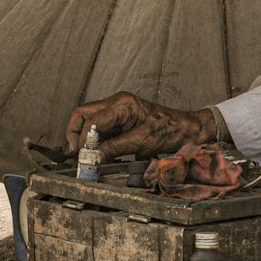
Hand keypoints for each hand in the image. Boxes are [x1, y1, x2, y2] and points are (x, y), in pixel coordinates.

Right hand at [65, 91, 214, 160]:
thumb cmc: (168, 131)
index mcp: (122, 104)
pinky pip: (100, 128)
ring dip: (84, 138)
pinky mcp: (120, 121)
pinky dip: (94, 140)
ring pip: (89, 121)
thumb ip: (113, 148)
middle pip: (84, 114)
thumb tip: (91, 157)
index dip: (81, 138)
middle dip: (75, 133)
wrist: (185, 131)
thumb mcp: (139, 142)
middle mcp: (117, 103)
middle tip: (76, 153)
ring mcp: (117, 111)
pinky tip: (97, 153)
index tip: (80, 156)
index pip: (90, 118)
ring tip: (86, 156)